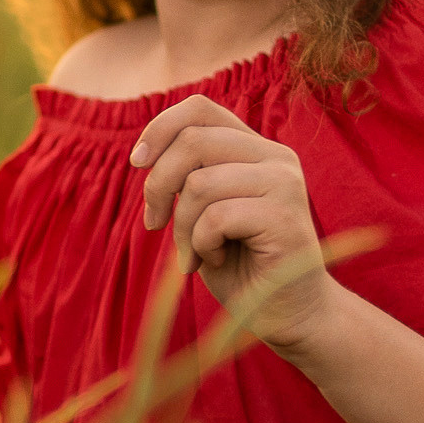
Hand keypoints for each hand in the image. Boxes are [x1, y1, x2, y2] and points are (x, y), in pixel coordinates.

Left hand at [131, 97, 335, 358]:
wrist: (287, 315)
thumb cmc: (240, 265)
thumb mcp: (205, 210)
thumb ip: (189, 176)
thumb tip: (146, 156)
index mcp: (255, 148)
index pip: (200, 108)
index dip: (159, 128)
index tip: (136, 164)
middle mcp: (276, 156)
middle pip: (193, 141)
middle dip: (158, 186)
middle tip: (155, 224)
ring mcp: (285, 184)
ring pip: (200, 184)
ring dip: (182, 227)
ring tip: (195, 252)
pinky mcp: (285, 217)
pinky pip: (216, 218)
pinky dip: (200, 244)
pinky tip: (214, 260)